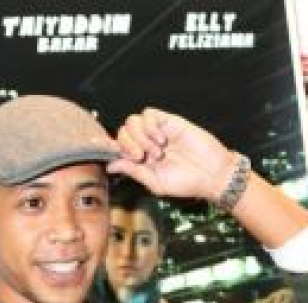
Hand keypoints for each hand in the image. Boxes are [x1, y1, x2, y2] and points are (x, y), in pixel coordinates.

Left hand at [107, 108, 234, 200]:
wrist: (213, 175)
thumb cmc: (188, 183)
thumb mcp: (156, 183)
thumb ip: (134, 172)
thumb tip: (110, 165)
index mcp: (141, 160)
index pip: (117, 147)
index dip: (105, 144)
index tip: (94, 143)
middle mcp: (146, 144)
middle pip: (122, 132)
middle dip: (126, 144)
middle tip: (141, 157)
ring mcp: (157, 132)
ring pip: (132, 121)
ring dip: (140, 137)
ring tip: (156, 152)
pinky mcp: (170, 122)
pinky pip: (149, 114)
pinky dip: (150, 126)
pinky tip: (161, 140)